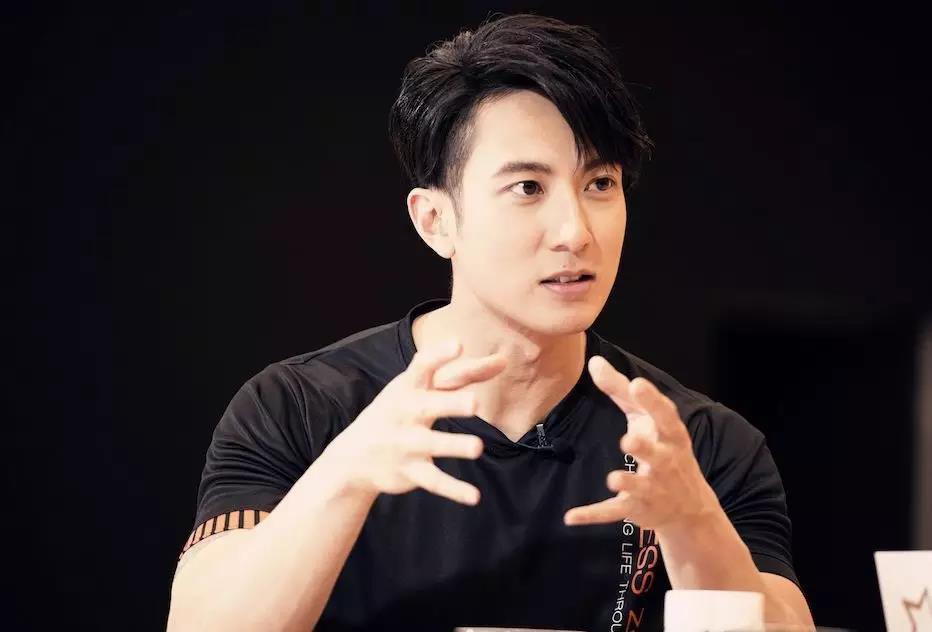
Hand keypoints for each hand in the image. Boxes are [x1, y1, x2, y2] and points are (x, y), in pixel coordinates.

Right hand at [327, 339, 505, 504]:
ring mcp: (406, 443)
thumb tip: (502, 360)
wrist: (353, 456)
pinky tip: (474, 497)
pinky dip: (453, 489)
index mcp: (409, 388)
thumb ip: (459, 376)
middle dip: (450, 404)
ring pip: (433, 444)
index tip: (457, 344)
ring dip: (454, 446)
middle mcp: (406, 413)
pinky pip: (434, 480)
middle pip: (430, 406)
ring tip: (477, 448)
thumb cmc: (398, 411)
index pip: (424, 367)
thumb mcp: (417, 389)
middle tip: (474, 403)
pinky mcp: (410, 470)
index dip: (439, 355)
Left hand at [564, 356, 719, 528]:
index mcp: (671, 436)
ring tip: (613, 478)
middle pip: (658, 455)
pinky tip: (570, 517)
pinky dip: (593, 515)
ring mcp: (653, 488)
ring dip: (628, 482)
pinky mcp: (637, 509)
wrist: (690, 508)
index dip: (652, 401)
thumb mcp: (647, 419)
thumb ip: (620, 391)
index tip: (637, 384)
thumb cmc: (663, 448)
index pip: (665, 416)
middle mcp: (666, 462)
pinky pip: (614, 512)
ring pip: (639, 486)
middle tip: (628, 440)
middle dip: (645, 448)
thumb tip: (594, 361)